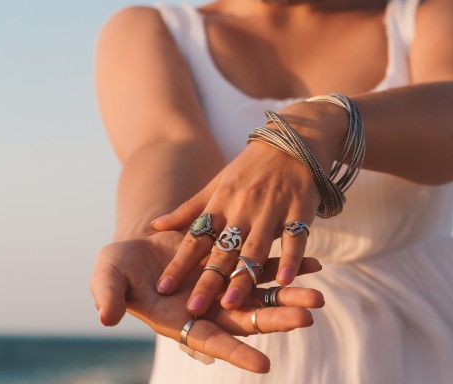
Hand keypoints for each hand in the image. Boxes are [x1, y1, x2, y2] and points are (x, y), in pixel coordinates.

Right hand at [90, 230, 323, 372]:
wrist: (138, 244)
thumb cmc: (119, 267)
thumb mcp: (108, 277)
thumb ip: (108, 296)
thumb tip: (105, 317)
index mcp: (181, 319)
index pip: (212, 340)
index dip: (235, 353)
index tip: (262, 366)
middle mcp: (209, 307)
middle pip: (248, 319)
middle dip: (276, 320)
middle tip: (307, 318)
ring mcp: (224, 285)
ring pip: (262, 293)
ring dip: (289, 295)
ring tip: (317, 295)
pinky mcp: (232, 261)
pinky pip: (264, 264)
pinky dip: (286, 265)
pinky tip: (312, 262)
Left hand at [150, 101, 341, 315]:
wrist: (289, 143)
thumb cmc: (248, 170)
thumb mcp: (215, 185)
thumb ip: (188, 210)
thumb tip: (154, 226)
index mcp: (220, 204)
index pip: (195, 238)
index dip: (179, 263)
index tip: (163, 287)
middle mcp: (242, 209)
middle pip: (222, 251)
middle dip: (207, 281)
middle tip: (193, 308)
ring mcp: (271, 210)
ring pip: (256, 248)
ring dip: (243, 276)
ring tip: (231, 303)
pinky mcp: (298, 211)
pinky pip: (294, 239)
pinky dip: (291, 260)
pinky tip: (286, 281)